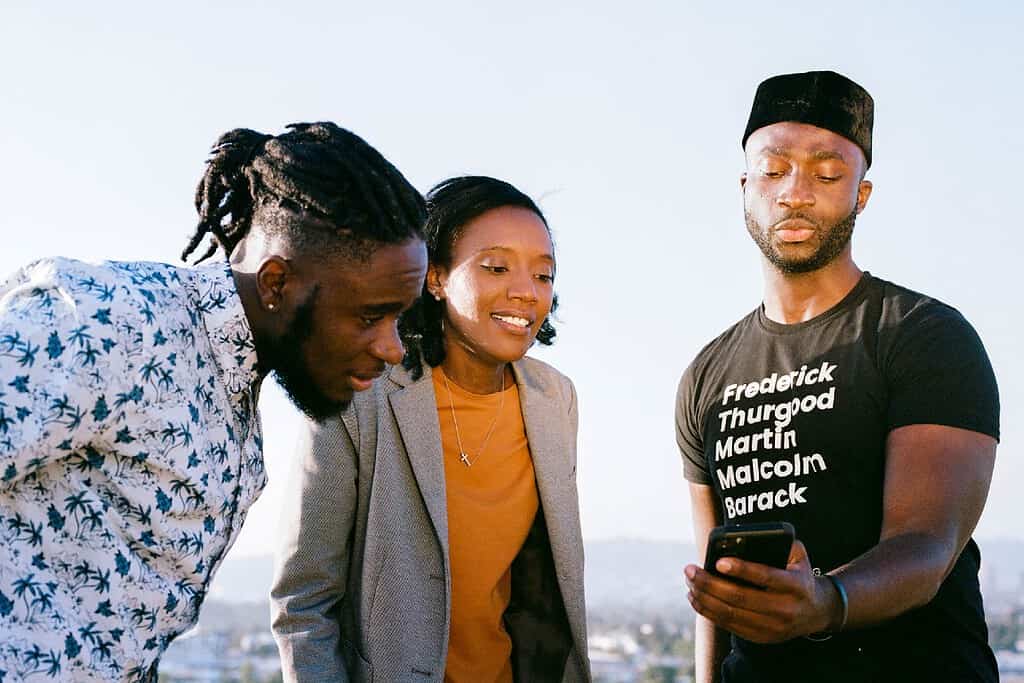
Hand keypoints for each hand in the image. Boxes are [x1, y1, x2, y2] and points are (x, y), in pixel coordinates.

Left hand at [684, 540, 840, 642]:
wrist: (816, 612)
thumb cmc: (799, 575)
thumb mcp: (798, 556)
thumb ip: (780, 542)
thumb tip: (747, 536)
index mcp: (796, 586)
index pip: (766, 577)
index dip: (741, 569)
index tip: (718, 561)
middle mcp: (785, 609)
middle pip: (740, 597)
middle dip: (710, 583)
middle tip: (690, 569)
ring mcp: (772, 627)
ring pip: (730, 613)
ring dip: (704, 598)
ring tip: (689, 582)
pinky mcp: (761, 637)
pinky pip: (729, 625)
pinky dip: (708, 612)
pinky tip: (695, 598)